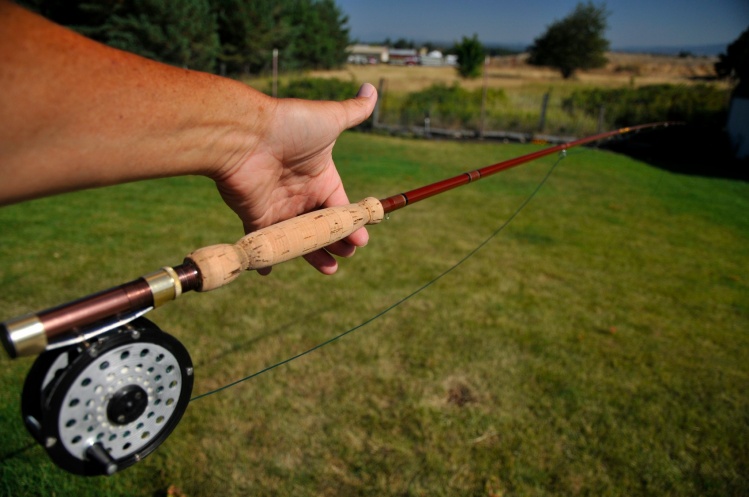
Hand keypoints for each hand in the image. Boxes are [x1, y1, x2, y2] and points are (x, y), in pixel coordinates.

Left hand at [214, 83, 377, 274]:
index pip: (340, 204)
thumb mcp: (330, 118)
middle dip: (335, 241)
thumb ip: (353, 110)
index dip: (352, 222)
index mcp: (320, 175)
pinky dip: (267, 257)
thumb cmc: (289, 126)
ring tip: (329, 268)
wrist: (245, 134)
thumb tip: (372, 90)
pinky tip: (270, 268)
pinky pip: (264, 242)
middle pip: (321, 225)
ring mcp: (278, 207)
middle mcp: (300, 192)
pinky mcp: (256, 218)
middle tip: (345, 254)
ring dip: (312, 254)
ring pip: (298, 238)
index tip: (362, 238)